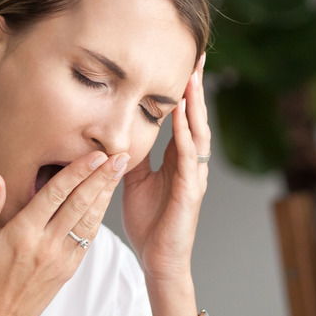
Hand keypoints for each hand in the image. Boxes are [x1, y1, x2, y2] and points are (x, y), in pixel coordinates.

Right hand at [0, 150, 128, 315]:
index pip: (56, 195)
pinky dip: (98, 218)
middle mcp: (46, 246)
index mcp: (22, 235)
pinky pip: (86, 240)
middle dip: (102, 178)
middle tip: (120, 155)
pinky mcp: (67, 272)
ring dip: (106, 195)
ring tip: (119, 172)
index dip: (78, 171)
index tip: (95, 154)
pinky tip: (104, 203)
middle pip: (80, 204)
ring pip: (89, 221)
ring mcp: (60, 260)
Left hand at [122, 53, 208, 285]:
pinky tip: (183, 118)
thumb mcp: (133, 181)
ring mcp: (193, 177)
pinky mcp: (190, 192)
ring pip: (198, 132)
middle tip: (198, 55)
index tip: (183, 61)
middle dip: (196, 87)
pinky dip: (186, 136)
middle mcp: (191, 164)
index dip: (184, 90)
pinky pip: (189, 159)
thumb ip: (130, 155)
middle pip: (196, 117)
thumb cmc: (149, 224)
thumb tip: (116, 132)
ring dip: (195, 105)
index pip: (183, 117)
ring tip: (193, 77)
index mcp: (177, 160)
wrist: (158, 261)